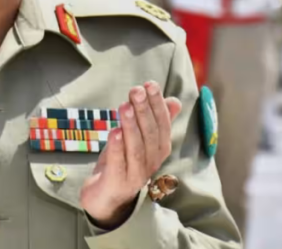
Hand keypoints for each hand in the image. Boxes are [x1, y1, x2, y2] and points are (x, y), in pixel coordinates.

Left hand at [80, 82, 182, 228]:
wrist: (105, 197)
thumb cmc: (123, 162)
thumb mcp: (139, 139)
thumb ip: (156, 121)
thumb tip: (175, 100)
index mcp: (159, 149)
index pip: (162, 124)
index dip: (157, 104)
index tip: (150, 84)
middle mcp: (152, 162)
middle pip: (150, 134)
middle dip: (144, 110)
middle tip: (136, 90)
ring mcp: (136, 174)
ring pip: (137, 149)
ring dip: (131, 126)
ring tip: (124, 106)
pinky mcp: (118, 183)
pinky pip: (119, 164)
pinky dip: (117, 148)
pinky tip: (114, 131)